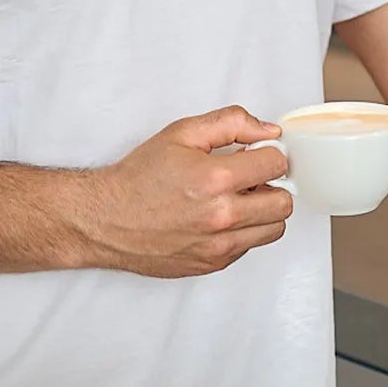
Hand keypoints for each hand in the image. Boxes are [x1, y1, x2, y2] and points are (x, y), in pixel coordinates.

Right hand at [77, 106, 292, 277]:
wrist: (104, 219)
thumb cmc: (139, 177)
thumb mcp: (182, 133)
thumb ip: (232, 123)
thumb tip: (269, 131)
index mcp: (215, 179)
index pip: (277, 164)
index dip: (269, 155)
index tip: (257, 155)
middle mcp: (221, 217)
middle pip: (283, 202)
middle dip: (272, 185)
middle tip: (251, 179)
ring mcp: (217, 246)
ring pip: (274, 229)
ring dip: (263, 211)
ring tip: (238, 199)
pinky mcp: (211, 264)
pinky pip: (250, 246)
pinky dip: (244, 231)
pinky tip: (221, 218)